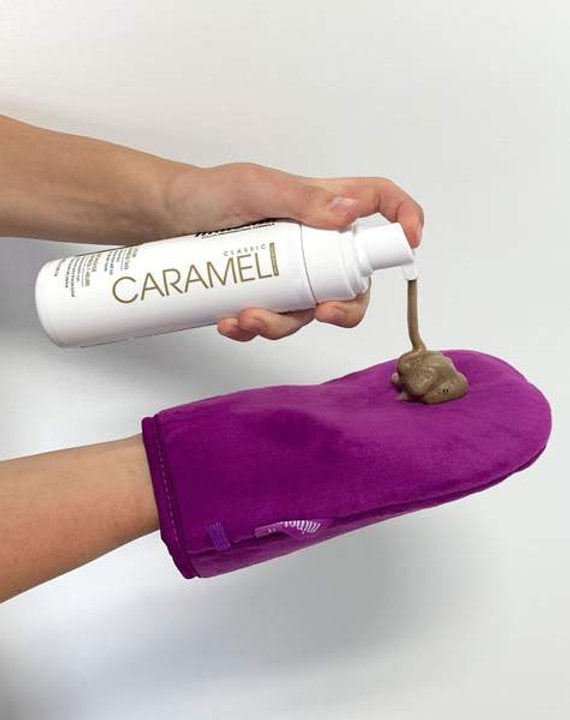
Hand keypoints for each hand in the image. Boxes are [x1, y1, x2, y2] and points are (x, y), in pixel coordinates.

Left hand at [164, 163, 423, 340]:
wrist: (162, 219)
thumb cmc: (207, 192)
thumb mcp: (252, 187)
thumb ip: (300, 198)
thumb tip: (348, 214)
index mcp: (323, 205)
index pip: (379, 203)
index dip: (404, 219)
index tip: (409, 243)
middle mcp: (315, 243)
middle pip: (356, 281)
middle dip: (346, 309)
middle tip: (323, 314)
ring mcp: (291, 273)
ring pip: (310, 312)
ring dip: (282, 324)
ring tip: (244, 316)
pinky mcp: (266, 294)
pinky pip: (274, 322)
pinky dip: (254, 329)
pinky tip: (229, 322)